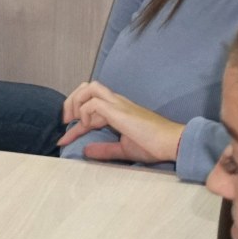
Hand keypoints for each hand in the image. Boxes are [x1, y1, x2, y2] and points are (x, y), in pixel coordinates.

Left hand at [60, 81, 185, 162]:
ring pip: (90, 88)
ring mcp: (119, 104)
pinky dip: (85, 112)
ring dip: (76, 102)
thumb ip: (105, 149)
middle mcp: (117, 101)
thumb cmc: (154, 145)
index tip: (63, 140)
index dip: (73, 122)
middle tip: (65, 123)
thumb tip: (85, 151)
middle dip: (71, 101)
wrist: (174, 143)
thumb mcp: (124, 149)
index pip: (90, 105)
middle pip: (87, 86)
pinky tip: (87, 127)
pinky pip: (95, 102)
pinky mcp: (120, 111)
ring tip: (73, 122)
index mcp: (118, 109)